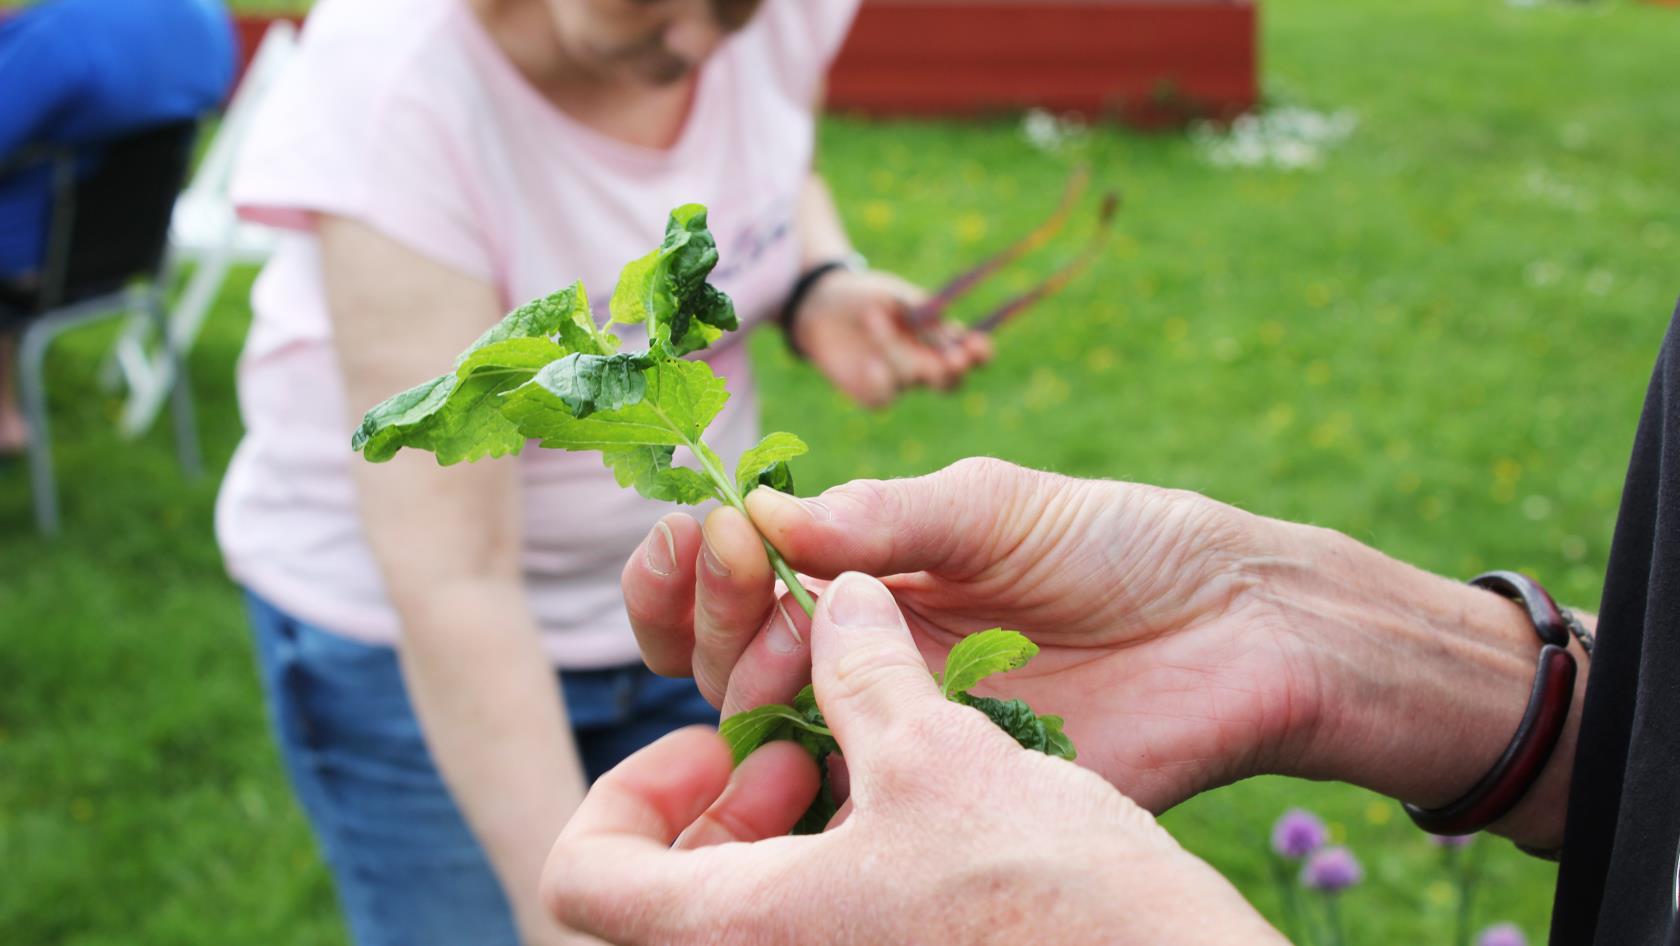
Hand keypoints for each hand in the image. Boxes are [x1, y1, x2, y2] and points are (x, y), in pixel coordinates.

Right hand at [626, 457, 1580, 846]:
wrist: (1237, 627)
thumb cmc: (1124, 545)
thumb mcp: (996, 503)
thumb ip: (885, 515)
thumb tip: (761, 511)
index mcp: (871, 579)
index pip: (744, 580)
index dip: (695, 562)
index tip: (697, 529)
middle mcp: (866, 661)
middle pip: (734, 657)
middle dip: (714, 608)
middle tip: (745, 571)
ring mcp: (899, 734)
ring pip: (767, 734)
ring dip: (745, 679)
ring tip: (790, 643)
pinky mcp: (945, 799)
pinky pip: (843, 811)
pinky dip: (800, 780)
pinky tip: (806, 740)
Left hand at [791, 268, 991, 406]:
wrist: (821, 306)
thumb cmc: (865, 295)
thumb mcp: (893, 293)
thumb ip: (917, 308)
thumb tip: (942, 321)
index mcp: (941, 338)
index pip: (972, 353)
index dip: (980, 353)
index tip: (978, 343)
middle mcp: (925, 364)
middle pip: (951, 381)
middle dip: (954, 371)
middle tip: (952, 359)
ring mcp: (899, 382)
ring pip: (913, 381)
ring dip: (897, 352)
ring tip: (874, 318)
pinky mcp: (872, 393)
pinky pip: (884, 397)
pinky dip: (881, 381)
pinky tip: (871, 363)